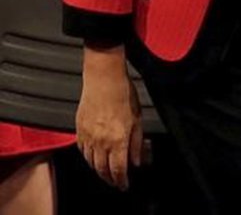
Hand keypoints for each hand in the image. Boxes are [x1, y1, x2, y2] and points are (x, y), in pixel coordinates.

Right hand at [76, 45, 142, 190]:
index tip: (124, 185)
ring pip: (90, 162)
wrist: (103, 79)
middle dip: (109, 179)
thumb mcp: (137, 118)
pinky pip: (82, 151)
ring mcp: (88, 136)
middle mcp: (100, 141)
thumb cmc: (123, 94)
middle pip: (102, 169)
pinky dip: (88, 158)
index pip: (118, 168)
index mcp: (117, 139)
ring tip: (105, 173)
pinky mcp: (79, 130)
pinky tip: (93, 157)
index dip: (121, 180)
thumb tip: (137, 160)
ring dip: (98, 170)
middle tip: (115, 182)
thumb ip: (136, 142)